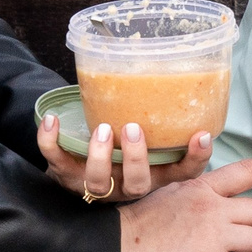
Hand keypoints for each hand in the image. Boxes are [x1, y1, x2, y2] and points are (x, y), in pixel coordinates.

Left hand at [40, 115, 213, 203]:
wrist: (73, 166)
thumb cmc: (118, 147)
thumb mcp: (144, 139)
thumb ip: (158, 117)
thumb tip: (170, 66)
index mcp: (152, 175)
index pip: (182, 173)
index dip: (195, 159)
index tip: (202, 135)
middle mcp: (125, 184)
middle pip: (137, 185)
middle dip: (136, 159)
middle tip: (132, 129)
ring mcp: (95, 184)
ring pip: (98, 182)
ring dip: (99, 156)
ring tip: (101, 129)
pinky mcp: (64, 175)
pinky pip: (55, 161)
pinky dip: (50, 141)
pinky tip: (52, 120)